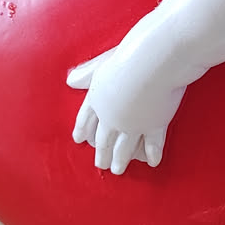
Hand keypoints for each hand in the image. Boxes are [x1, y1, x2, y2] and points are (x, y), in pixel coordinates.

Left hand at [67, 44, 186, 175]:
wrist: (154, 61)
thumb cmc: (129, 55)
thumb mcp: (103, 62)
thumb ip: (87, 73)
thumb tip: (70, 81)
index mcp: (97, 98)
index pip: (86, 118)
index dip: (83, 129)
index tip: (80, 140)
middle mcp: (112, 116)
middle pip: (104, 139)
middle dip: (102, 153)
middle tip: (101, 165)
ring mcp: (133, 124)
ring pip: (124, 147)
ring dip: (121, 160)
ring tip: (118, 170)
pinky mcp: (155, 125)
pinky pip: (152, 145)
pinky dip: (152, 154)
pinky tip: (152, 163)